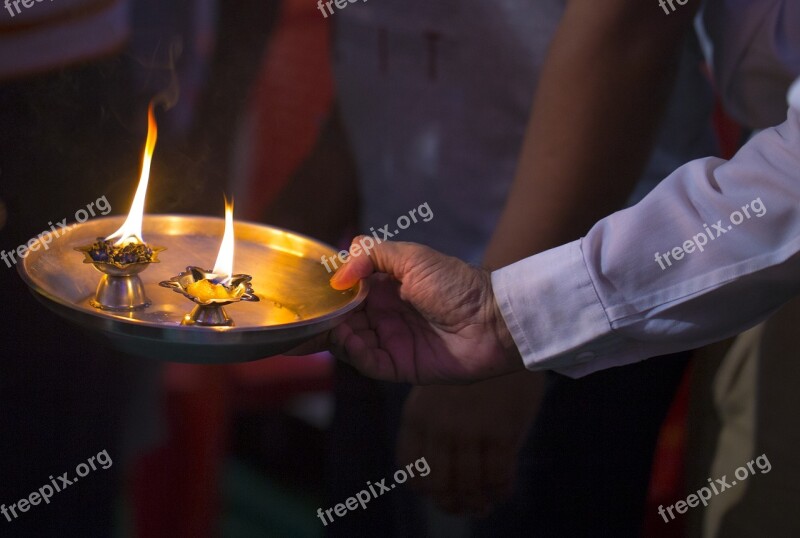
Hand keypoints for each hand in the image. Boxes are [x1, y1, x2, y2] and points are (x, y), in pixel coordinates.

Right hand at [308, 238, 523, 383]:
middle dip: (323, 320)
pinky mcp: (401, 366)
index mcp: (386, 288)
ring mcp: (392, 342)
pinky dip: (355, 353)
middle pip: (343, 321)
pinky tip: (349, 339)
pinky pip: (370, 363)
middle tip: (303, 318)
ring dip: (337, 335)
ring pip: (351, 343)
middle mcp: (385, 316)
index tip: (305, 293)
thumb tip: (337, 277)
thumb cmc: (457, 283)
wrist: (493, 318)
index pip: (346, 294)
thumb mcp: (412, 257)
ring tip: (331, 326)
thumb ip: (370, 256)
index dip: (327, 295)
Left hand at [397, 371, 543, 514]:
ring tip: (483, 504)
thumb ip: (433, 427)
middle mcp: (438, 426)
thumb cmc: (471, 369)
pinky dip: (499, 492)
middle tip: (464, 505)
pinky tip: (502, 490)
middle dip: (451, 502)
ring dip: (477, 503)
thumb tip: (440, 475)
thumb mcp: (438, 391)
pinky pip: (498, 477)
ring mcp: (469, 430)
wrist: (505, 338)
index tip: (438, 491)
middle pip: (437, 485)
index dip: (424, 488)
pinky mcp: (500, 431)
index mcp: (416, 415)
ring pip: (468, 487)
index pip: (410, 469)